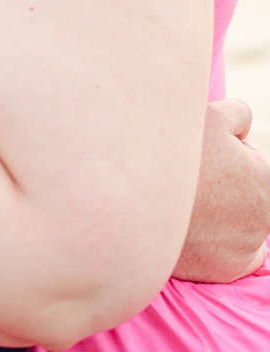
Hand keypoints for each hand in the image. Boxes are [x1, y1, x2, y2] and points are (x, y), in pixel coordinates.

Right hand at [174, 96, 269, 281]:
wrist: (129, 200)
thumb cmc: (170, 153)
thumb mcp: (209, 115)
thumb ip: (237, 114)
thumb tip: (241, 122)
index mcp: (267, 177)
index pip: (250, 156)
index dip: (221, 148)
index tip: (197, 151)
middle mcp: (265, 217)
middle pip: (242, 192)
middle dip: (222, 183)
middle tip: (186, 175)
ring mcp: (246, 248)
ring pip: (233, 223)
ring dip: (214, 213)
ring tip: (179, 200)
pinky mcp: (225, 271)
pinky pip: (223, 255)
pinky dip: (209, 245)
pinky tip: (188, 229)